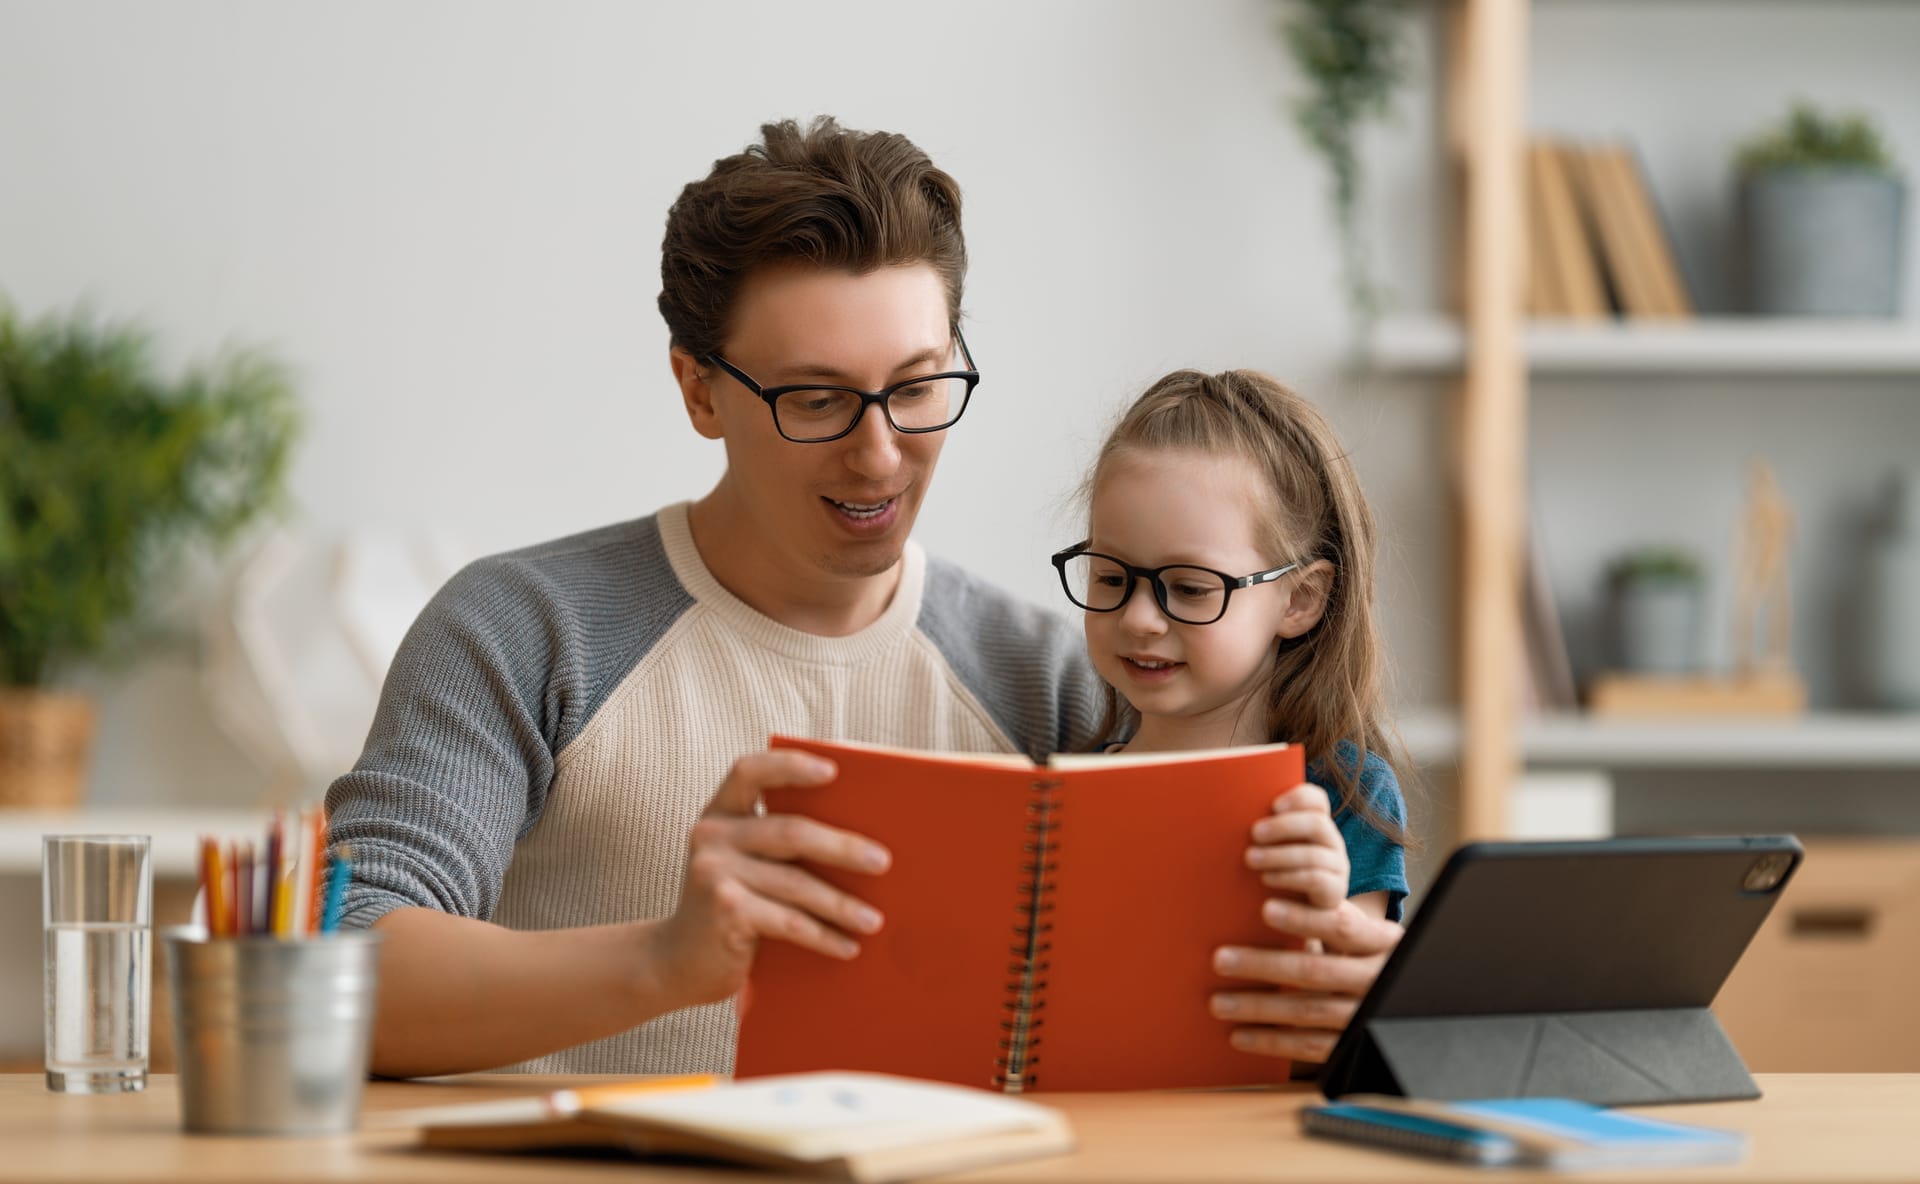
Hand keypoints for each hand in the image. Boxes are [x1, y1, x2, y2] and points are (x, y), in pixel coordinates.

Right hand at [645, 749, 890, 1011]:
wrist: (675, 963)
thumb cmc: (727, 908)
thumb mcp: (741, 865)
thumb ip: (775, 845)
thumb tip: (859, 845)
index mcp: (718, 814)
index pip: (749, 772)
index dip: (790, 765)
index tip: (833, 771)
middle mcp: (711, 837)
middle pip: (790, 832)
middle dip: (842, 847)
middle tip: (883, 862)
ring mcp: (713, 874)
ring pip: (796, 884)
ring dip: (841, 904)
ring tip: (874, 920)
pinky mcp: (725, 912)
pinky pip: (788, 922)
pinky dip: (823, 936)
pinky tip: (848, 946)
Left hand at [1210, 894, 1401, 1064]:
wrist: (1407, 1004)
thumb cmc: (1369, 957)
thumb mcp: (1365, 935)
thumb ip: (1331, 917)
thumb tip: (1272, 894)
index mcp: (1383, 942)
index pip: (1342, 927)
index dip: (1305, 918)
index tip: (1265, 909)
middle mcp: (1378, 978)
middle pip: (1316, 971)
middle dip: (1263, 965)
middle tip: (1220, 960)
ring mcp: (1367, 1014)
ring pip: (1307, 1010)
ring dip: (1259, 1007)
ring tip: (1218, 1002)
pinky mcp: (1355, 1046)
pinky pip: (1310, 1046)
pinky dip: (1273, 1041)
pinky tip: (1240, 1035)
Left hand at [1245, 782, 1349, 909]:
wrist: (1298, 912)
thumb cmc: (1274, 872)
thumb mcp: (1270, 849)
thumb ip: (1261, 832)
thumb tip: (1228, 812)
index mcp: (1315, 825)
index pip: (1317, 800)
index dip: (1298, 797)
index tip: (1273, 806)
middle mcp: (1331, 842)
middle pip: (1317, 823)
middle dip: (1283, 826)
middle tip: (1254, 833)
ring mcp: (1337, 866)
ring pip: (1314, 855)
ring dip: (1279, 856)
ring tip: (1250, 859)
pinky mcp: (1335, 892)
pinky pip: (1316, 881)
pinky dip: (1289, 880)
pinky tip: (1266, 883)